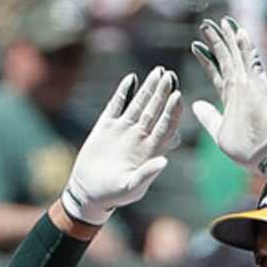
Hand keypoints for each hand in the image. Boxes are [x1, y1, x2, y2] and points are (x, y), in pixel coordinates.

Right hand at [60, 66, 181, 227]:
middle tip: (170, 76)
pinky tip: (131, 79)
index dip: (171, 111)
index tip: (178, 96)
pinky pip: (117, 105)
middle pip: (154, 111)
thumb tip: (165, 161)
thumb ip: (147, 174)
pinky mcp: (106, 126)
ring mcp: (123, 130)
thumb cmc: (112, 195)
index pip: (164, 127)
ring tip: (158, 72)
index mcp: (149, 151)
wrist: (88, 192)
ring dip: (148, 88)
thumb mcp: (130, 188)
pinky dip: (123, 92)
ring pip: (139, 104)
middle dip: (162, 93)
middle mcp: (139, 137)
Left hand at [190, 16, 266, 182]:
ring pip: (236, 55)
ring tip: (219, 22)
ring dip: (228, 38)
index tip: (196, 46)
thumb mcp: (219, 134)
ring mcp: (250, 85)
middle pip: (226, 60)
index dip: (206, 60)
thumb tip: (195, 104)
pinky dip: (245, 46)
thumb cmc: (248, 150)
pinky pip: (251, 61)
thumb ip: (208, 118)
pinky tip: (239, 32)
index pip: (217, 74)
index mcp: (231, 99)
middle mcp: (241, 88)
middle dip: (215, 42)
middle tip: (205, 26)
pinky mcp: (259, 86)